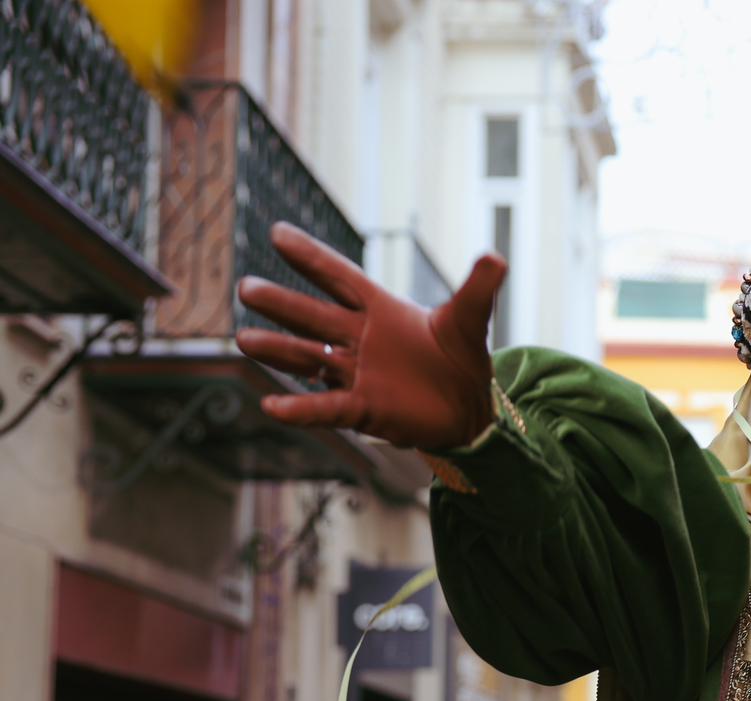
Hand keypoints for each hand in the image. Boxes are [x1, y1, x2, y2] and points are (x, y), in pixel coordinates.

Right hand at [236, 222, 506, 450]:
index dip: (311, 258)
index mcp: (381, 309)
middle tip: (246, 288)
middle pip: (313, 316)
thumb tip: (497, 257)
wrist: (469, 407)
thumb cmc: (460, 358)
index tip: (278, 233)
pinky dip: (301, 408)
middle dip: (283, 304)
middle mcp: (360, 338)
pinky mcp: (364, 408)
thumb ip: (478, 290)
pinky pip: (326, 407)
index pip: (340, 278)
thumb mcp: (470, 321)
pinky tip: (271, 407)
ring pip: (309, 358)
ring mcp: (357, 374)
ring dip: (279, 350)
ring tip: (244, 340)